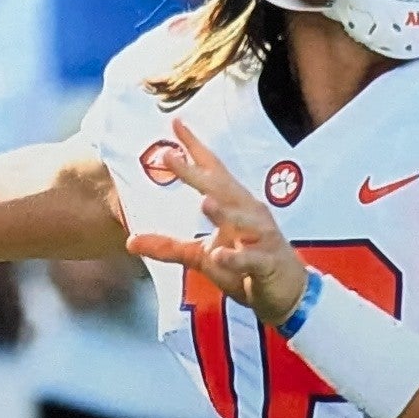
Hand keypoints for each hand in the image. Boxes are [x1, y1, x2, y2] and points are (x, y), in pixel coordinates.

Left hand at [121, 117, 306, 326]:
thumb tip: (130, 241)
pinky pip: (250, 260)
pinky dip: (235, 258)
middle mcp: (248, 214)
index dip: (194, 147)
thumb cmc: (246, 267)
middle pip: (221, 189)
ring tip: (203, 202)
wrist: (287, 294)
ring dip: (223, 212)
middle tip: (169, 156)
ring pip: (241, 221)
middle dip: (196, 173)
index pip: (212, 171)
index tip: (174, 123)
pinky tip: (219, 255)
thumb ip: (168, 248)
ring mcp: (260, 238)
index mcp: (233, 206)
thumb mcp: (201, 257)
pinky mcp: (267, 264)